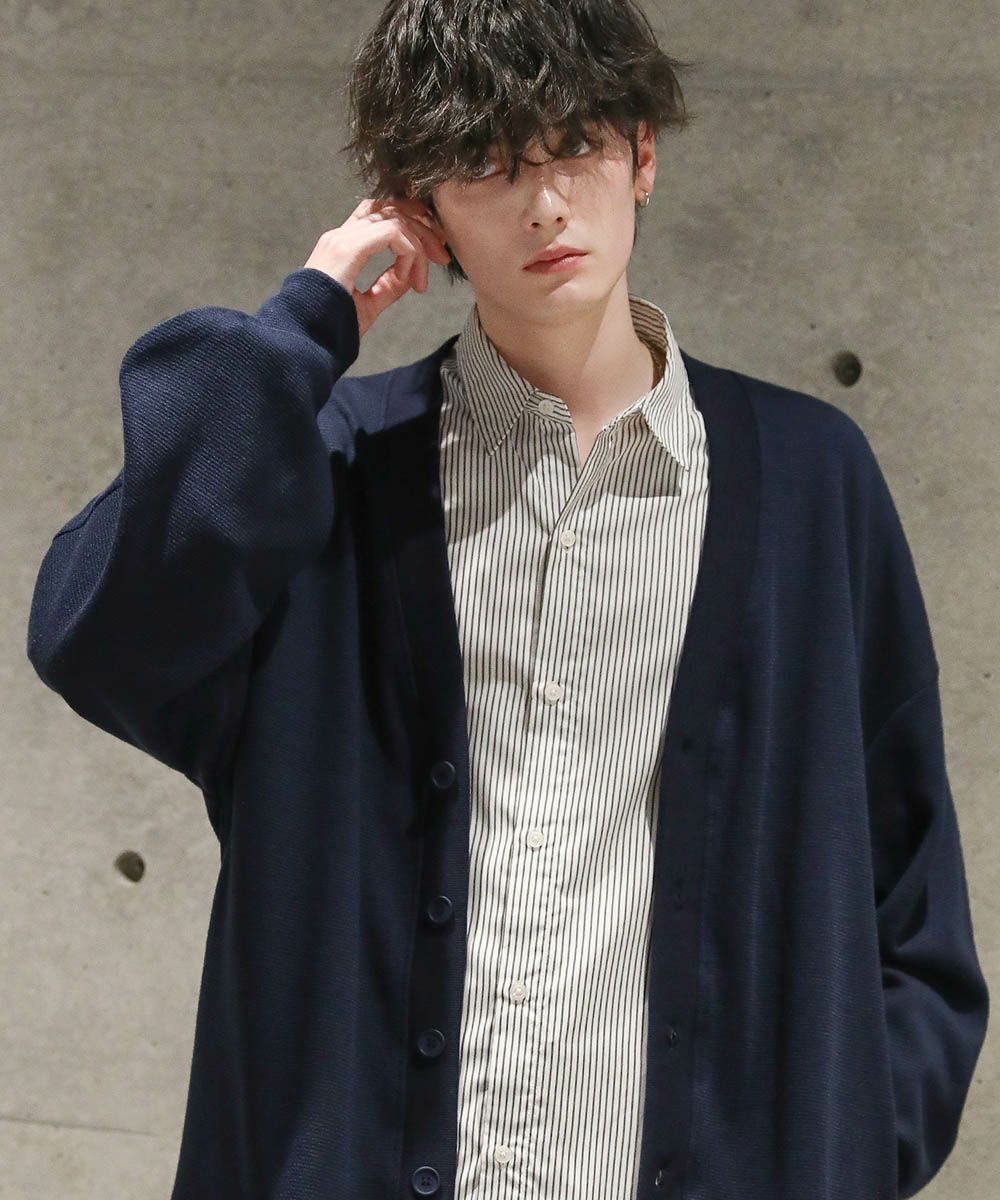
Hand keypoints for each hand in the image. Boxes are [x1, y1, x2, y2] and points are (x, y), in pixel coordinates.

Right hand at [302, 197, 451, 337]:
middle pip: (391, 206)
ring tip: (432, 266)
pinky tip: (411, 278)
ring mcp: (342, 239)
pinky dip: (410, 252)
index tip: (431, 259)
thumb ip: (388, 286)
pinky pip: (392, 233)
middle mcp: (341, 235)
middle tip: (442, 256)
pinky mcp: (348, 249)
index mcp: (342, 245)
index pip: (380, 215)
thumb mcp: (367, 305)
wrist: (304, 341)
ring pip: (395, 215)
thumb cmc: (330, 328)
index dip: (411, 227)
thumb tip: (411, 276)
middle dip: (423, 225)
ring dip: (420, 239)